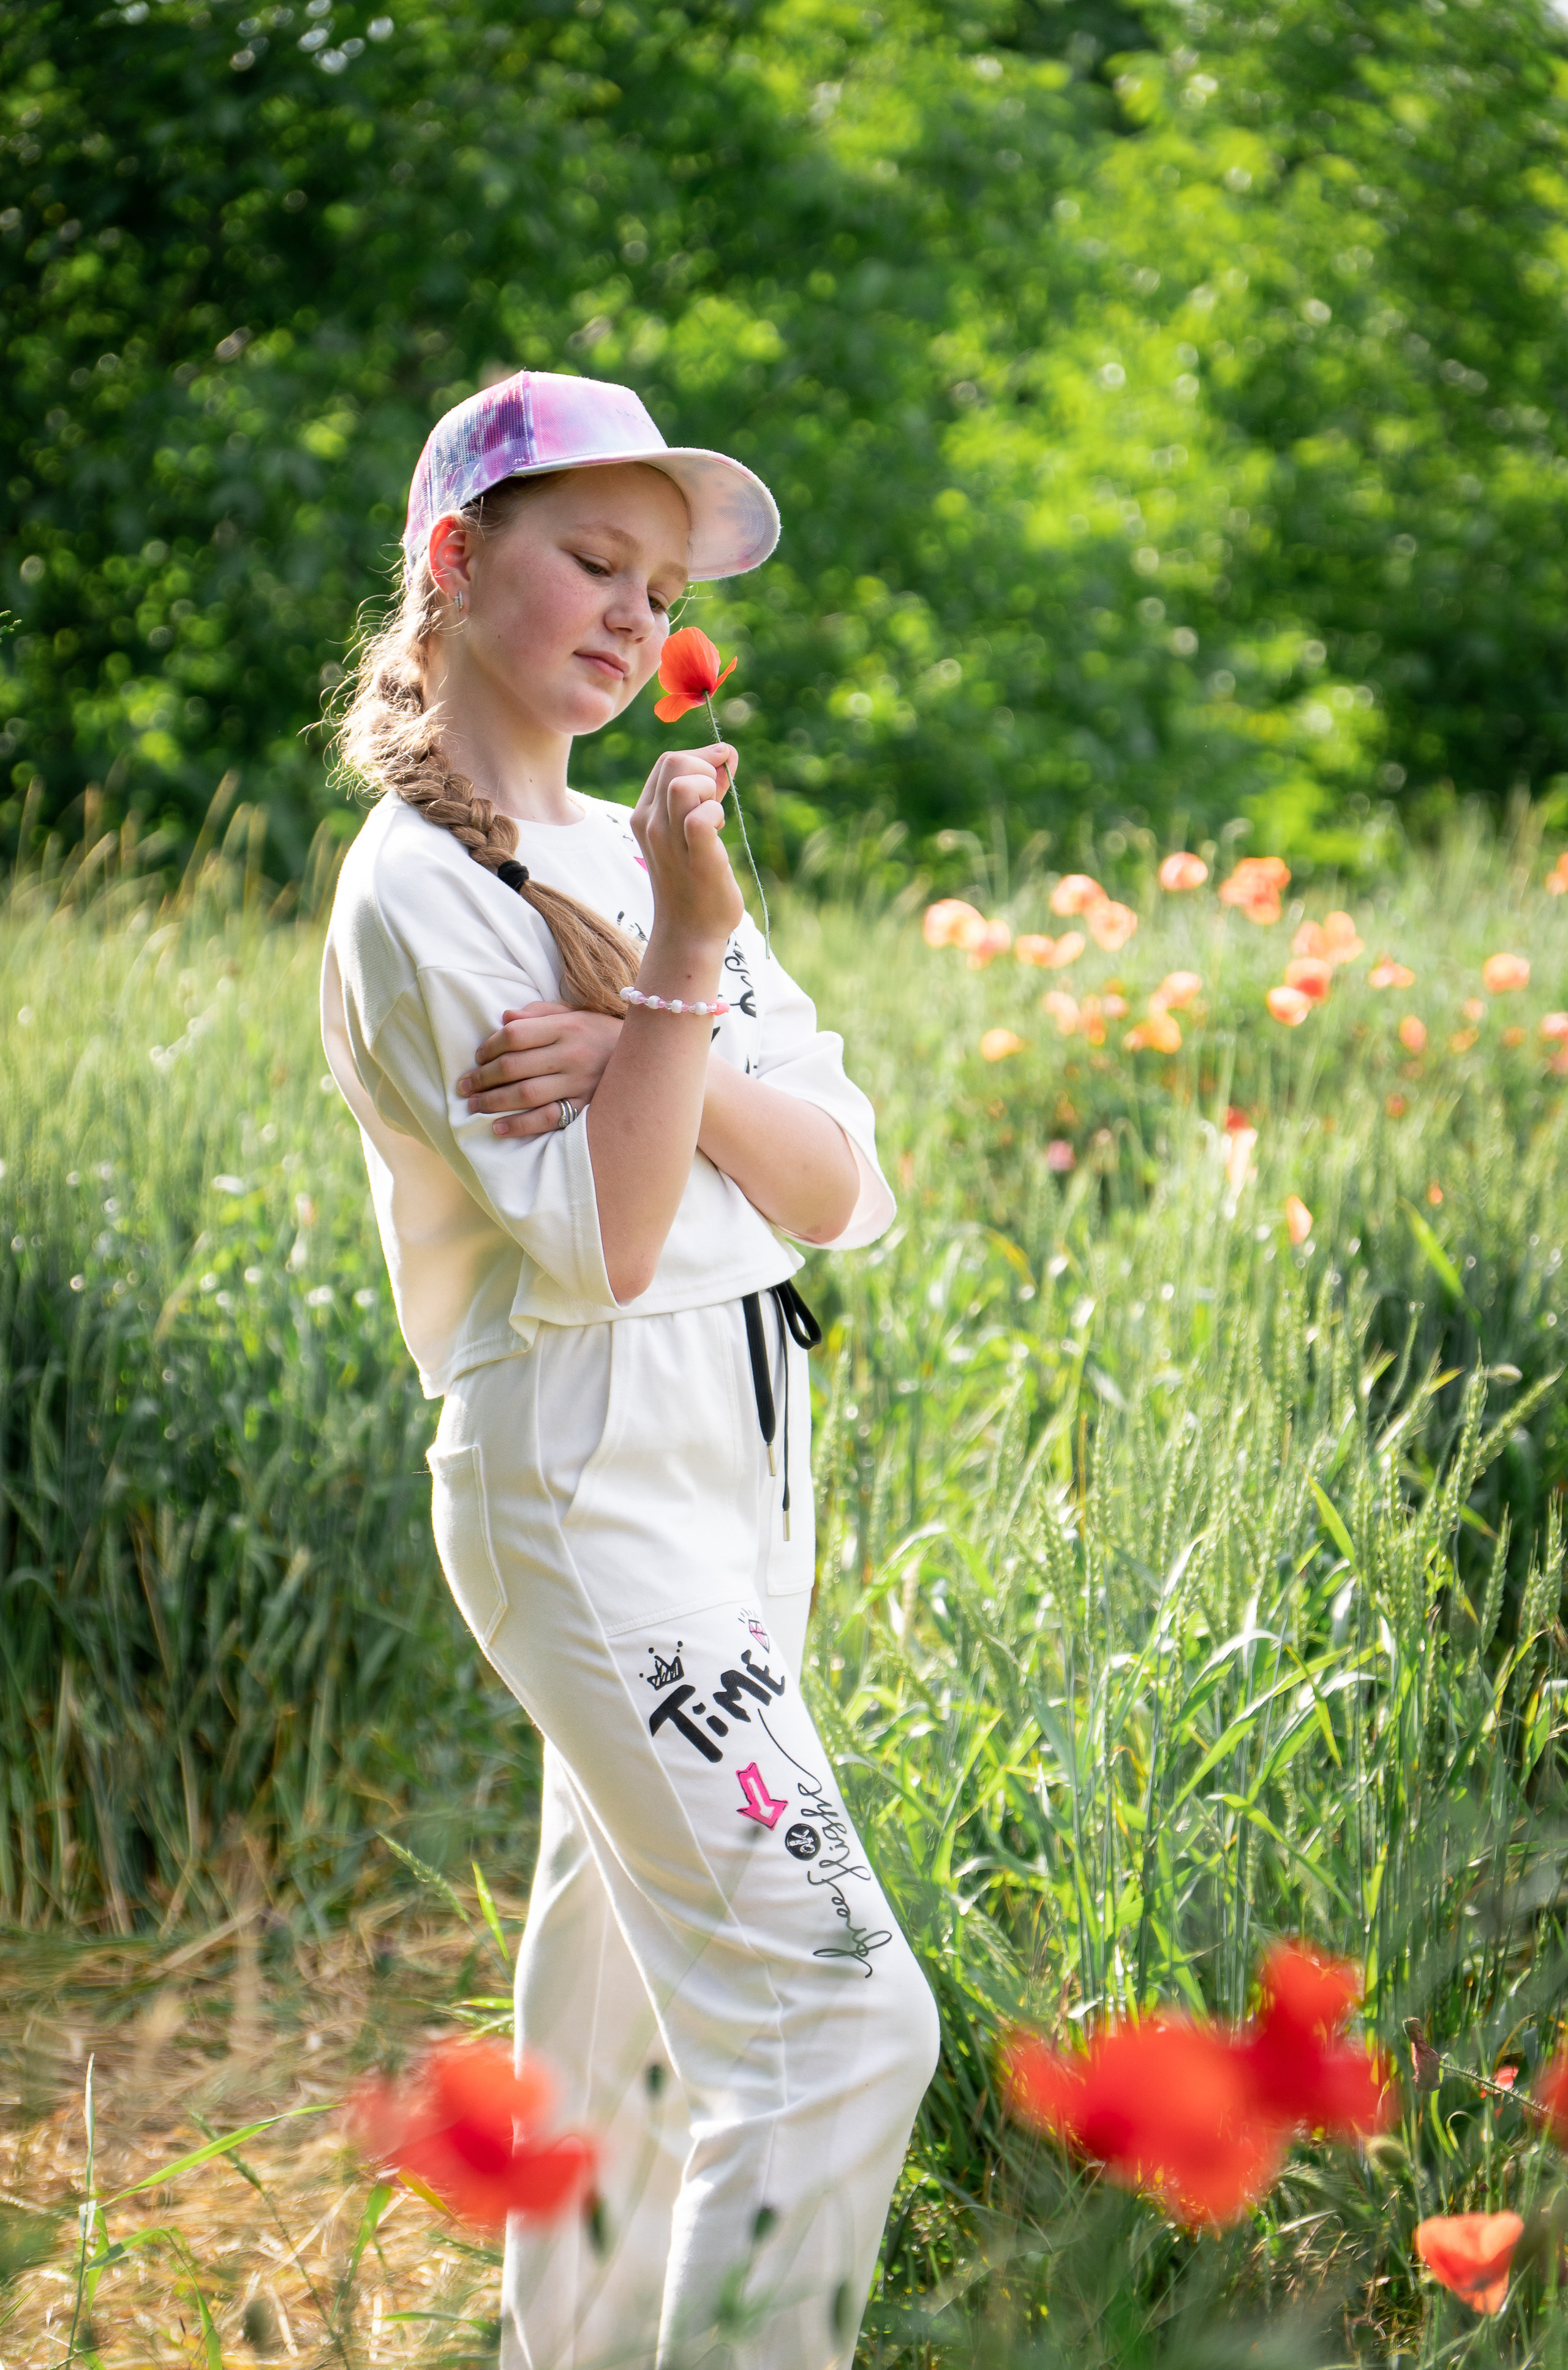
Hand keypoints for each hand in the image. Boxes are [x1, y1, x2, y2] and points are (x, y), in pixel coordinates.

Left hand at [457, 1001, 622, 1137]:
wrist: (648, 1059)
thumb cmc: (602, 1034)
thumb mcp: (576, 1014)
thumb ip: (540, 1013)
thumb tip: (504, 1017)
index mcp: (567, 1027)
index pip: (515, 1035)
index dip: (489, 1046)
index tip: (477, 1057)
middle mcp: (571, 1054)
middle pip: (514, 1066)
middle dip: (482, 1077)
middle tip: (464, 1086)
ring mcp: (579, 1083)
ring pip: (526, 1094)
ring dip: (493, 1102)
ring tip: (474, 1105)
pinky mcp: (586, 1107)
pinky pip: (547, 1119)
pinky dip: (520, 1126)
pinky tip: (499, 1128)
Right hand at [630, 742, 743, 953]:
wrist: (689, 932)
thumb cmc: (695, 881)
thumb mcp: (692, 830)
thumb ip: (707, 792)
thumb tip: (727, 755)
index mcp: (646, 814)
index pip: (669, 761)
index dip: (701, 759)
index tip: (721, 779)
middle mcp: (650, 824)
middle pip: (675, 762)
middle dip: (706, 769)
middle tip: (717, 800)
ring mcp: (668, 841)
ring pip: (683, 783)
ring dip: (710, 790)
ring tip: (716, 817)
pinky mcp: (694, 857)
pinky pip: (701, 817)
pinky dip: (716, 814)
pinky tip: (720, 831)